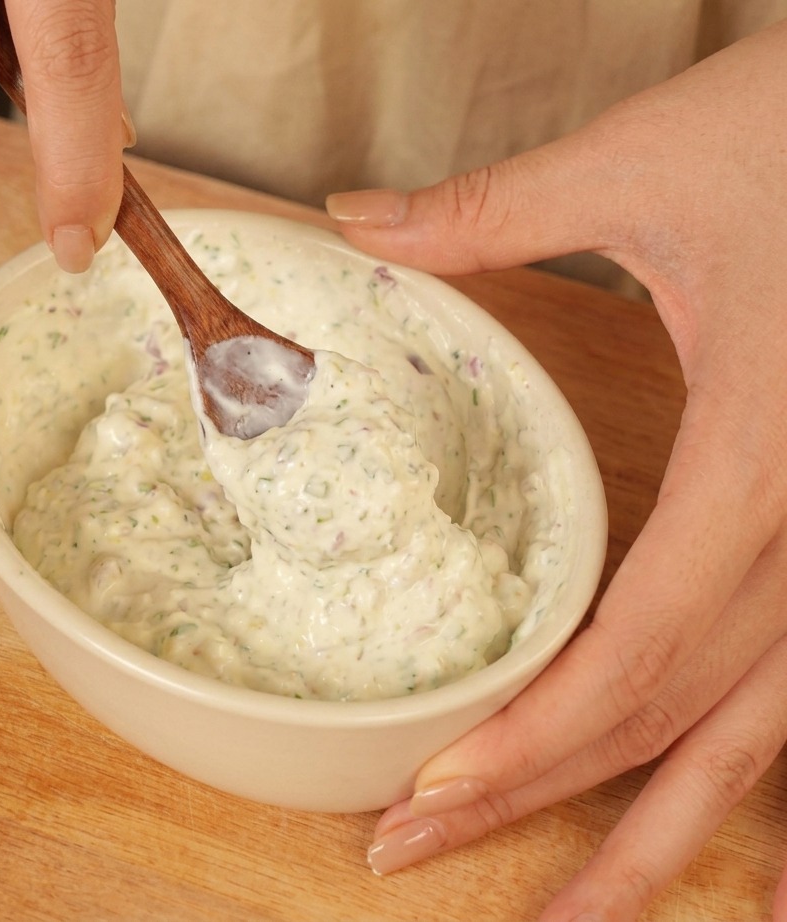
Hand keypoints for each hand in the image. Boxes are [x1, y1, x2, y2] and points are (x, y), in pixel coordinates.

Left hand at [327, 20, 786, 921]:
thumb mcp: (649, 168)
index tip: (433, 786)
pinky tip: (766, 884)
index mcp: (768, 454)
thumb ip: (493, 214)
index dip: (534, 732)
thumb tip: (355, 223)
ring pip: (762, 738)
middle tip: (414, 848)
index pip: (639, 644)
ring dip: (661, 839)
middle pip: (676, 713)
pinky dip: (775, 794)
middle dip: (546, 798)